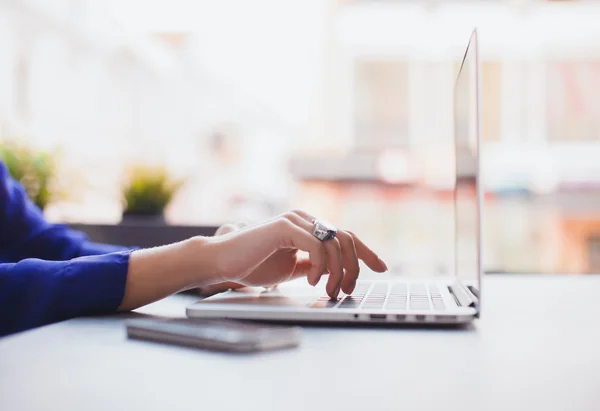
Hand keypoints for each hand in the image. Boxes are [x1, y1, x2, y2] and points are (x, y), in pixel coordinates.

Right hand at [202, 210, 387, 298]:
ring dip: (338, 272)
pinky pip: (317, 245)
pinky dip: (320, 266)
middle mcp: (305, 219)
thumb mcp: (292, 269)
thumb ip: (313, 266)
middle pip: (347, 239)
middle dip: (354, 267)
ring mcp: (295, 220)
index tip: (381, 268)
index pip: (346, 235)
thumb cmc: (253, 266)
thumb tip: (335, 273)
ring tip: (329, 291)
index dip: (366, 252)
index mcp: (308, 227)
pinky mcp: (285, 226)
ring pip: (335, 243)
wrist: (222, 262)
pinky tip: (311, 281)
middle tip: (348, 290)